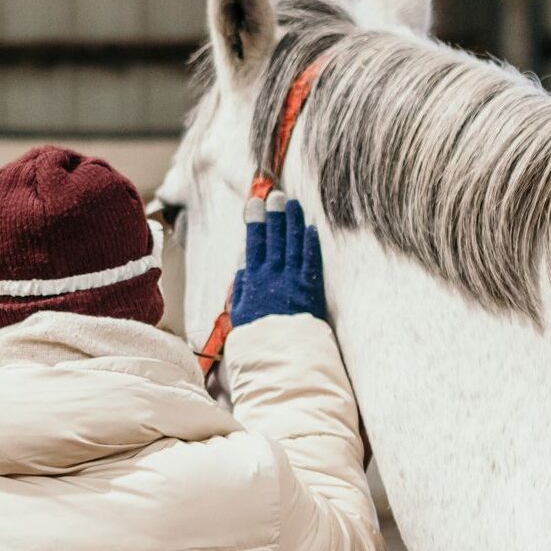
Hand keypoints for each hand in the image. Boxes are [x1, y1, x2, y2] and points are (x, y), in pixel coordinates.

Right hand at [231, 194, 326, 325]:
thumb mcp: (239, 313)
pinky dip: (311, 243)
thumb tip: (243, 266)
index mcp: (254, 280)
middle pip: (274, 238)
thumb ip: (240, 288)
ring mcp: (293, 280)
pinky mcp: (311, 288)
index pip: (254, 243)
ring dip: (293, 222)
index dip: (255, 221)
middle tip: (276, 195)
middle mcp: (273, 275)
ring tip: (293, 204)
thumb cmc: (258, 336)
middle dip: (275, 215)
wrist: (281, 354)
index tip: (254, 203)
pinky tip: (310, 229)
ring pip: (293, 244)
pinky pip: (311, 261)